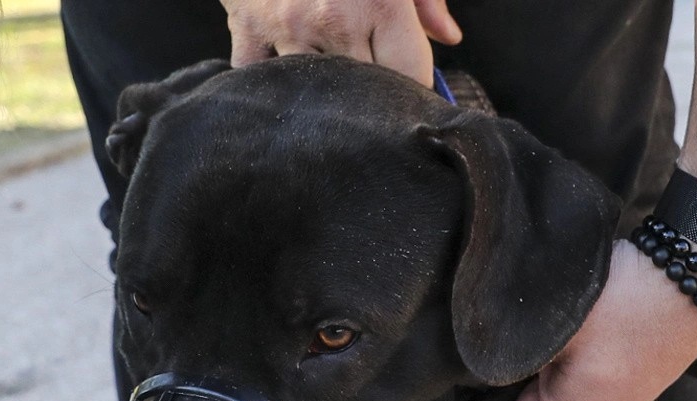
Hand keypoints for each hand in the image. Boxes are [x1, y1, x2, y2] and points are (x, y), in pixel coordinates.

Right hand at [221, 0, 461, 84]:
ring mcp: (287, 29)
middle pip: (364, 94)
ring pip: (314, 93)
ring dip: (324, 93)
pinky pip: (259, 80)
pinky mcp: (248, 32)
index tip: (408, 85)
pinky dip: (271, 83)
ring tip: (331, 71)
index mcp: (378, 1)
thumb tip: (448, 37)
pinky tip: (284, 72)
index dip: (413, 86)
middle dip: (372, 95)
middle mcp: (333, 20)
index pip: (409, 76)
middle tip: (372, 82)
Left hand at [464, 241, 696, 400]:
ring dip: (516, 383)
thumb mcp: (549, 330)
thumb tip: (459, 375)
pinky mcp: (614, 390)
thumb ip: (500, 360)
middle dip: (485, 399)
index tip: (437, 389)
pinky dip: (544, 372)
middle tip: (467, 357)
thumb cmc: (630, 300)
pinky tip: (541, 342)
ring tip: (507, 345)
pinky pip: (560, 393)